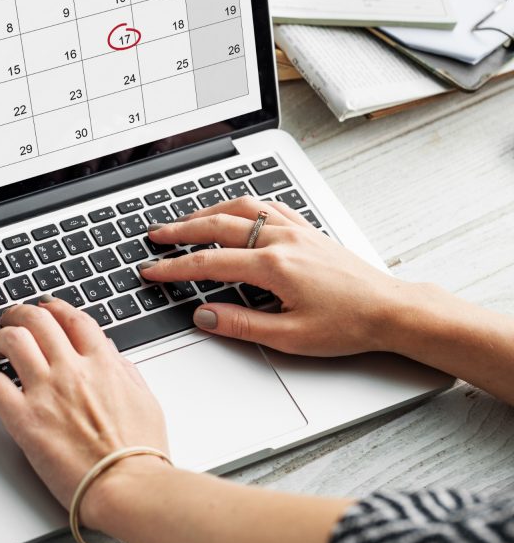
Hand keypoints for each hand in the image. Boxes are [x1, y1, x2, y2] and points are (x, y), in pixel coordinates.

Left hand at [0, 298, 167, 527]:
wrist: (127, 485)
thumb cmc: (139, 452)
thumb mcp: (145, 399)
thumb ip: (124, 371)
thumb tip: (110, 355)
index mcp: (103, 363)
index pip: (72, 318)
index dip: (55, 307)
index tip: (46, 307)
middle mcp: (72, 370)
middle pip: (38, 320)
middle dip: (20, 313)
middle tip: (12, 319)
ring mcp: (47, 392)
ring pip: (13, 341)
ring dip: (1, 337)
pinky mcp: (25, 421)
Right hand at [140, 196, 420, 356]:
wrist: (390, 309)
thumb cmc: (348, 324)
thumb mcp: (290, 337)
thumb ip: (241, 324)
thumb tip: (204, 316)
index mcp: (273, 266)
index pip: (209, 262)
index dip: (174, 267)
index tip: (152, 269)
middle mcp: (281, 240)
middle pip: (217, 226)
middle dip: (180, 229)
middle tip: (156, 235)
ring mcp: (295, 230)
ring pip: (241, 208)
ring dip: (208, 211)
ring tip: (186, 219)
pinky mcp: (307, 230)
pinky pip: (267, 206)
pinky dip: (242, 205)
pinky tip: (235, 211)